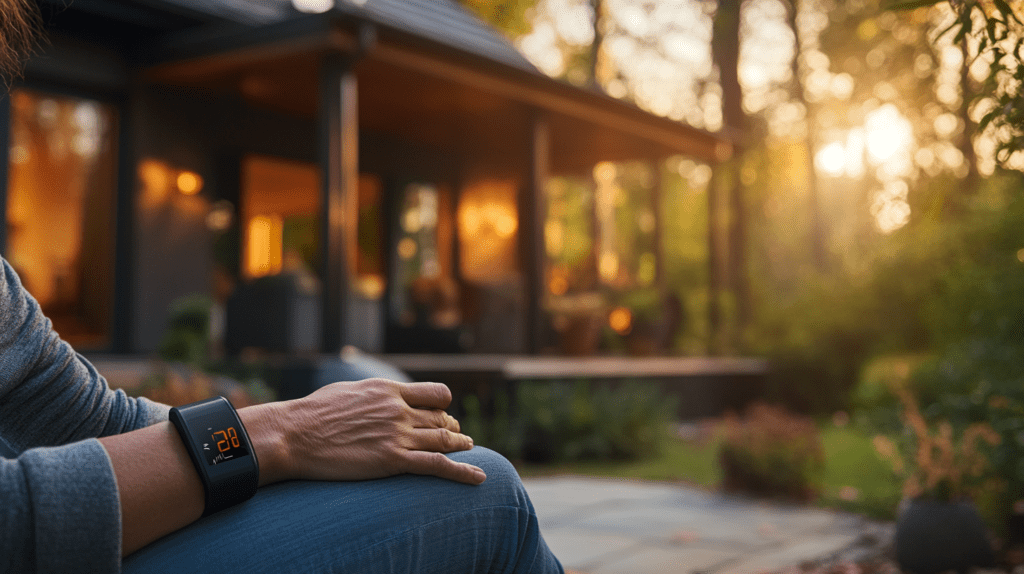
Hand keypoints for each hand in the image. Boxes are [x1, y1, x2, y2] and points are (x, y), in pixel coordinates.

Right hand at [245, 379, 484, 485]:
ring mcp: (398, 435)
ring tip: (470, 448)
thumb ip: (371, 393)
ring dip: (461, 445)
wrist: (293, 435)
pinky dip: (463, 472)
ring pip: (444, 440)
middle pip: (441, 419)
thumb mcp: (348, 390)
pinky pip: (438, 466)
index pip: (436, 394)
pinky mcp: (393, 460)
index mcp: (389, 390)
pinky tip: (479, 478)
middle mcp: (399, 410)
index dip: (443, 406)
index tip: (441, 414)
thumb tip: (375, 394)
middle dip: (452, 428)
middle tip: (458, 435)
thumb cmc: (313, 414)